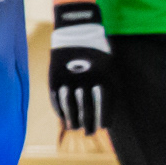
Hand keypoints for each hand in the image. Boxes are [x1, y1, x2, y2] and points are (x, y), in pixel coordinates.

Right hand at [49, 1, 116, 133]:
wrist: (77, 32)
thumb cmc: (98, 54)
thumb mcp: (110, 70)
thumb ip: (109, 93)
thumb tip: (106, 119)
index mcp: (104, 81)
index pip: (103, 110)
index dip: (102, 122)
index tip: (101, 127)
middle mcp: (86, 84)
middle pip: (87, 113)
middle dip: (88, 126)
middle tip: (88, 132)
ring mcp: (69, 82)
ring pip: (70, 111)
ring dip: (73, 122)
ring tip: (75, 127)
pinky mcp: (55, 80)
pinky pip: (57, 102)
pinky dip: (60, 112)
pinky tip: (64, 117)